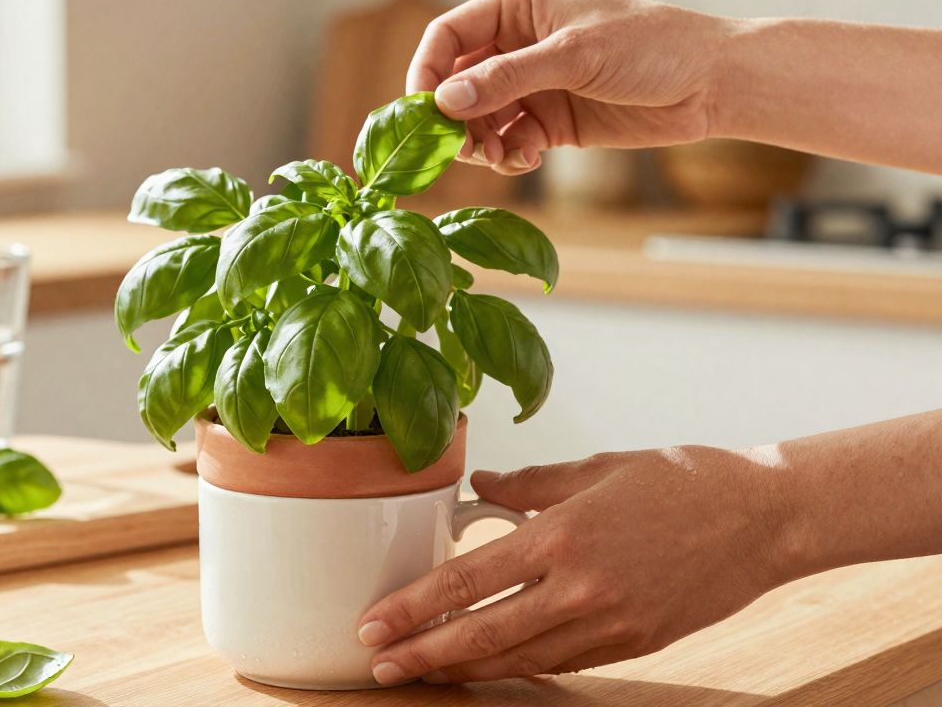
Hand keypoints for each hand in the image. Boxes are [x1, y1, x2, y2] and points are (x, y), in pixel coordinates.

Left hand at [357, 446, 797, 683]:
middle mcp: (581, 587)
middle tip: (378, 663)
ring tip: (423, 671)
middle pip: (483, 633)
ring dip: (466, 668)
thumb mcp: (596, 468)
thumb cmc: (682, 481)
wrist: (765, 517)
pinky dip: (520, 666)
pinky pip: (562, 662)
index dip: (414, 608)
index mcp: (563, 535)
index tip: (374, 623)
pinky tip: (490, 665)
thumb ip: (529, 485)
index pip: (467, 582)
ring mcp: (610, 623)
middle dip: (424, 653)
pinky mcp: (635, 643)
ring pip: (520, 659)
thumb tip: (480, 488)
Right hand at [407, 0, 733, 174]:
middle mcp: (520, 44)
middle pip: (458, 83)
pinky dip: (509, 155)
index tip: (422, 111)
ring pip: (480, 119)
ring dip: (481, 142)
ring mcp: (535, 84)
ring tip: (500, 158)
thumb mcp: (574, 55)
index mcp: (520, 7)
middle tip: (462, 147)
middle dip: (455, 117)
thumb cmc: (652, 48)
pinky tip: (526, 159)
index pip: (449, 36)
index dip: (427, 72)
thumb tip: (445, 100)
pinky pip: (509, 141)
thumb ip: (507, 78)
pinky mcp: (551, 121)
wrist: (711, 85)